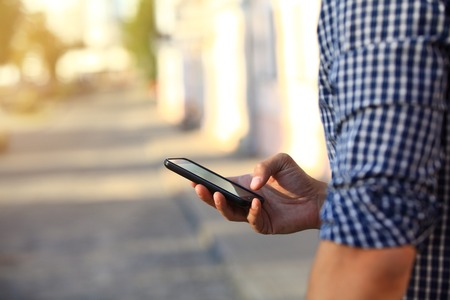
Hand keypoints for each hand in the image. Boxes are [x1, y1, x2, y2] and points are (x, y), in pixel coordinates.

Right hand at [192, 153, 327, 233]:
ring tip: (217, 195)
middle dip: (206, 195)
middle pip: (220, 201)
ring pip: (230, 214)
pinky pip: (253, 221)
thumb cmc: (296, 178)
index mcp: (245, 185)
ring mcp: (254, 214)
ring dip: (222, 206)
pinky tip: (255, 203)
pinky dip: (252, 213)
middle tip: (198, 187)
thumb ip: (264, 166)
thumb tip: (252, 186)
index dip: (206, 182)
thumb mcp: (280, 161)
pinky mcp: (266, 225)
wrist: (316, 197)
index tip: (192, 178)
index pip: (221, 185)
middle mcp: (245, 200)